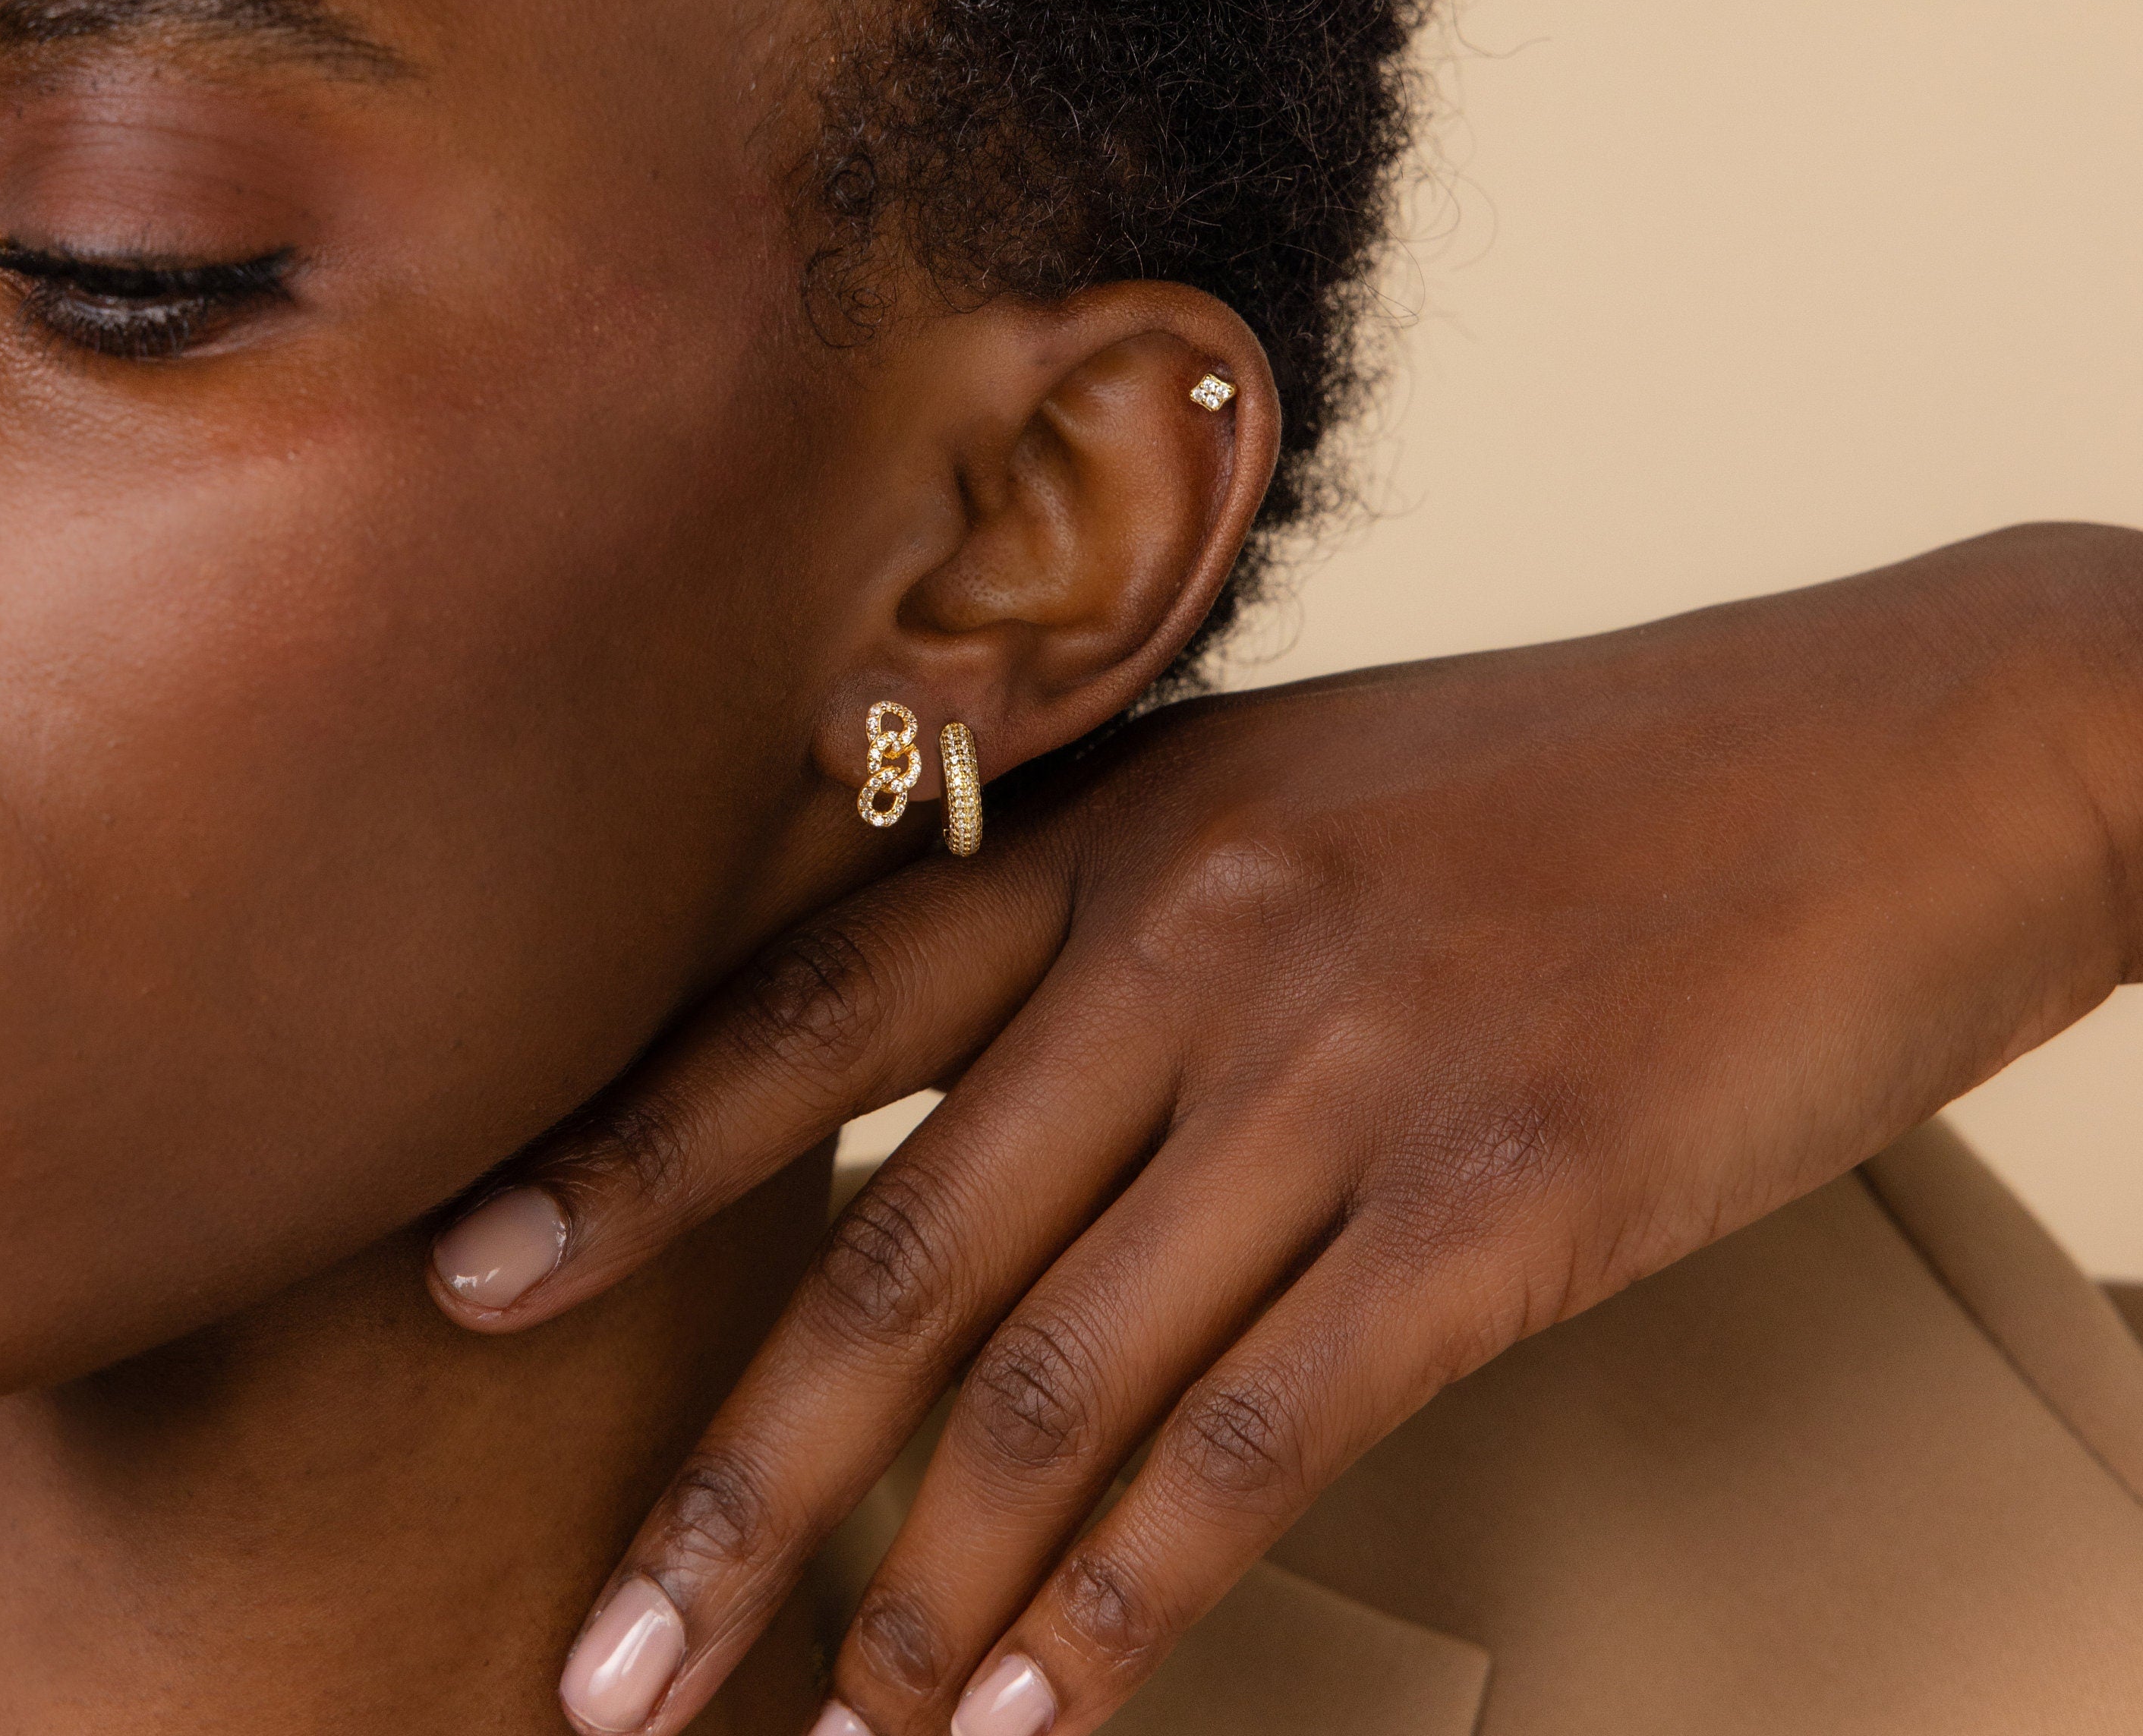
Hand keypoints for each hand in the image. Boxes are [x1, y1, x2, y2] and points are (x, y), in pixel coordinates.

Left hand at [429, 522, 2142, 1735]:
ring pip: (1053, 1377)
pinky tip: (1030, 1728)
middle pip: (896, 1238)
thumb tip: (1016, 1112)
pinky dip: (1122, 1611)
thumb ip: (1157, 919)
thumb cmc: (1610, 780)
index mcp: (1145, 816)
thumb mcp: (1330, 790)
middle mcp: (1203, 932)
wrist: (1910, 747)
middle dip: (733, 1472)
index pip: (819, 1000)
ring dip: (909, 1597)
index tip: (473, 1282)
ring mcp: (1346, 1065)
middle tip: (603, 1654)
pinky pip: (1255, 1444)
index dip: (634, 1153)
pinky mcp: (1502, 1201)